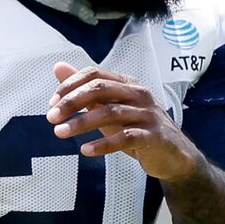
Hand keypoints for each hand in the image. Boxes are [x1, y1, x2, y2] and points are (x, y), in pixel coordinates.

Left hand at [47, 60, 200, 182]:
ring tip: (60, 133)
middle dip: (72, 102)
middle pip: (101, 89)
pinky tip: (86, 150)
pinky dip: (104, 144)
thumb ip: (85, 90)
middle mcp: (139, 94)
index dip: (71, 86)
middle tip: (51, 117)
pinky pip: (126, 137)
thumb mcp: (109, 108)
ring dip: (81, 123)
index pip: (95, 73)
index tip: (51, 103)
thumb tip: (59, 68)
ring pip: (111, 113)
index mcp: (127, 84)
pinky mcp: (154, 136)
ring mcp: (148, 114)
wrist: (173, 155)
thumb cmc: (137, 129)